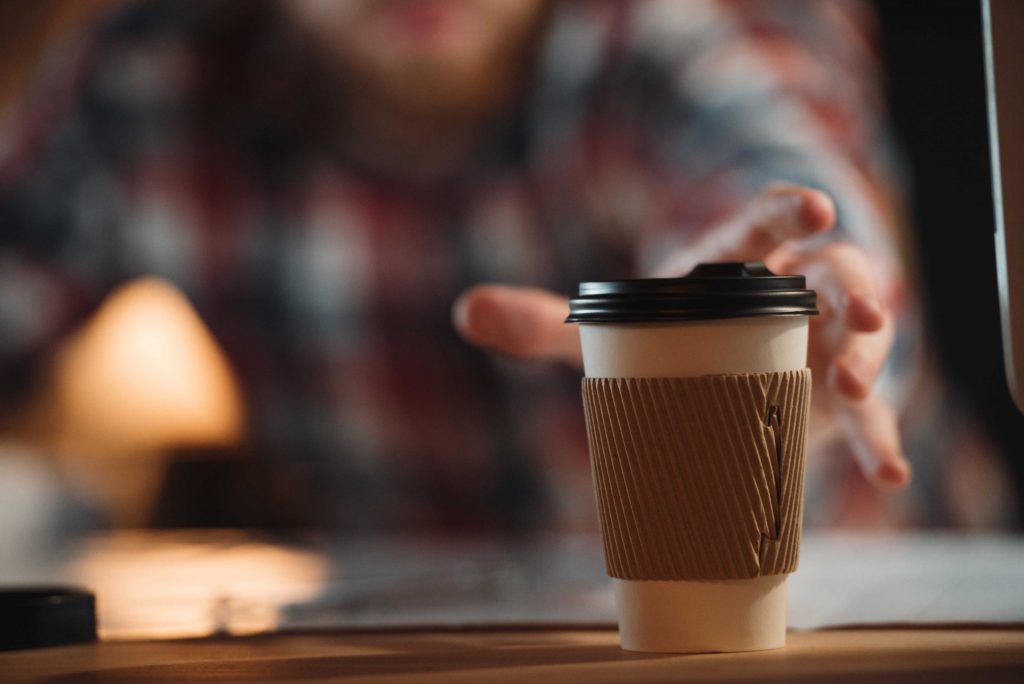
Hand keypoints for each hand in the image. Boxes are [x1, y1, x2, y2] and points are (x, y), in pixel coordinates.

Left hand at [452, 184, 909, 488]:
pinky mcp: (831, 397)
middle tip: (851, 312)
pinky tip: (891, 476)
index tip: (813, 204)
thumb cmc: (668, 332)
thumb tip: (463, 310)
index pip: (765, 225)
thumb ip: (545, 323)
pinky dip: (880, 441)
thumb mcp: (612, 327)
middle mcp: (790, 294)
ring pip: (860, 338)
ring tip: (854, 390)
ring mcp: (819, 344)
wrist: (714, 368)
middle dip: (849, 287)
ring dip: (868, 359)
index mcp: (735, 263)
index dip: (789, 211)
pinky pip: (869, 416)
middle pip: (833, 273)